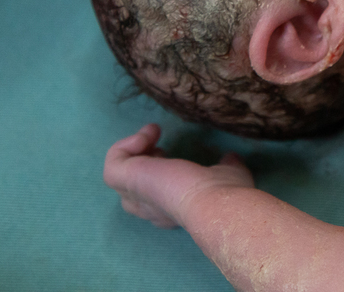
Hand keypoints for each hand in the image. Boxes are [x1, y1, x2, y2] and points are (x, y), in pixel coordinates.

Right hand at [103, 124, 254, 228]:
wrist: (211, 202)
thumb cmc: (224, 193)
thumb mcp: (228, 174)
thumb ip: (226, 166)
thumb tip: (230, 157)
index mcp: (172, 210)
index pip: (155, 195)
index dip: (159, 172)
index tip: (172, 154)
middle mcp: (149, 208)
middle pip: (131, 188)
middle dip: (142, 163)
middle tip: (159, 147)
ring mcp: (134, 195)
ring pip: (119, 175)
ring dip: (133, 150)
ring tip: (152, 134)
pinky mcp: (124, 179)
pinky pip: (113, 161)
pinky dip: (125, 145)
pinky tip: (148, 135)